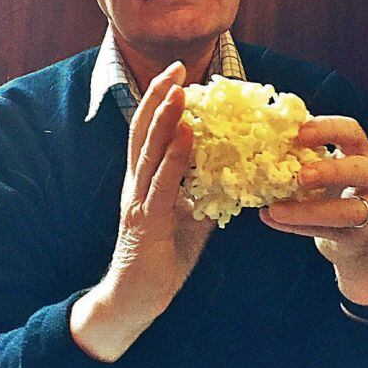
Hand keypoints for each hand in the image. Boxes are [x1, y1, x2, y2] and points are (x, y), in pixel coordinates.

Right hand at [70, 62, 214, 360]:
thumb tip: (232, 178)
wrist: (134, 300)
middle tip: (176, 67)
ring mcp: (138, 201)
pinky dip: (174, 157)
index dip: (160, 101)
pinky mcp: (146, 222)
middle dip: (159, 97)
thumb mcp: (189, 221)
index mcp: (143, 181)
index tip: (177, 76)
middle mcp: (136, 185)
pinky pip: (162, 184)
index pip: (149, 132)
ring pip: (149, 151)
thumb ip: (203, 197)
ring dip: (165, 119)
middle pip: (143, 130)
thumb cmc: (160, 261)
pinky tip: (187, 137)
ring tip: (179, 92)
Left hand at [259, 116, 367, 305]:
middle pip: (360, 169)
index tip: (300, 133)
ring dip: (309, 210)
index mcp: (361, 151)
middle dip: (331, 171)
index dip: (328, 129)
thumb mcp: (323, 168)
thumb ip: (301, 156)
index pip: (351, 131)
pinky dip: (299, 226)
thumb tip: (257, 144)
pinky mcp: (360, 235)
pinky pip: (329, 231)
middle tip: (301, 176)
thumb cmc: (333, 192)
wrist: (356, 238)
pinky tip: (274, 220)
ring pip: (348, 210)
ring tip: (276, 209)